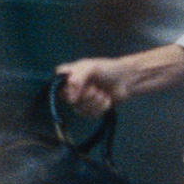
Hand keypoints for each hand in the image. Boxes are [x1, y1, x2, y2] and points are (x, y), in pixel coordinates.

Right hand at [56, 44, 183, 115]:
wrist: (126, 79)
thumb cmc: (108, 69)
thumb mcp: (90, 68)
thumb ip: (77, 79)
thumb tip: (70, 99)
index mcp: (68, 76)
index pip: (57, 87)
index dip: (69, 91)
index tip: (80, 89)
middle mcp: (72, 88)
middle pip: (70, 101)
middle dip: (86, 96)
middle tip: (96, 88)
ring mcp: (81, 100)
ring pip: (80, 110)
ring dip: (96, 103)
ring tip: (103, 93)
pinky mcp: (91, 109)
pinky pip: (90, 115)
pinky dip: (101, 108)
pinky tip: (106, 99)